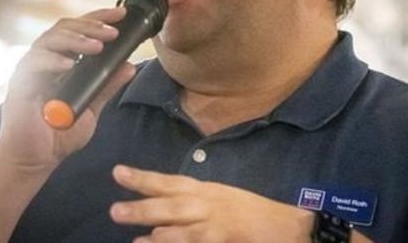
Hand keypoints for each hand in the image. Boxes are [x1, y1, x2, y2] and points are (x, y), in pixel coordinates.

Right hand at [0, 8, 136, 173]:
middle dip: (91, 25)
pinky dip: (52, 60)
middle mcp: (46, 60)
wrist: (34, 160)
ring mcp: (31, 69)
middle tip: (113, 32)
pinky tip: (69, 64)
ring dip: (76, 39)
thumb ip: (107, 87)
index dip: (99, 19)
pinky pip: (33, 62)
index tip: (121, 15)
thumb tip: (129, 66)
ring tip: (97, 46)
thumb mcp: (92, 109)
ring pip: (50, 39)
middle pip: (65, 27)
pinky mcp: (20, 83)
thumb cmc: (58, 135)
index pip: (79, 30)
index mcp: (62, 61)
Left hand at [109, 165, 314, 242]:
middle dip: (143, 205)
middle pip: (171, 201)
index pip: (170, 181)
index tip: (118, 173)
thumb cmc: (254, 215)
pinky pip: (201, 242)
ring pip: (184, 224)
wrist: (293, 226)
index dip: (143, 178)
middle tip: (114, 210)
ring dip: (158, 229)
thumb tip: (157, 222)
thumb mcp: (222, 202)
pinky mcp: (229, 237)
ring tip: (134, 237)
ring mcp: (220, 221)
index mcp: (207, 190)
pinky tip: (161, 242)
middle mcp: (210, 202)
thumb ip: (193, 207)